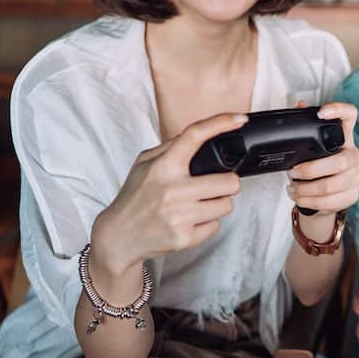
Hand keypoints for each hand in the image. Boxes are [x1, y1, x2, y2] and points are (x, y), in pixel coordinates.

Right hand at [90, 113, 247, 285]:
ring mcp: (179, 216)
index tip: (239, 118)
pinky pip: (215, 226)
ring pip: (226, 205)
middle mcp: (172, 190)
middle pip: (229, 182)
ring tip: (198, 204)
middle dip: (227, 183)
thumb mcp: (143, 164)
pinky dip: (206, 224)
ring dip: (217, 203)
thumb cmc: (134, 197)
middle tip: (214, 185)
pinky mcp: (184, 238)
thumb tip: (199, 136)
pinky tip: (189, 221)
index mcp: (163, 166)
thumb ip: (169, 148)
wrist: (119, 236)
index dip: (221, 123)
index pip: (194, 136)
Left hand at [288, 102, 358, 214]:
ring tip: (292, 189)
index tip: (321, 113)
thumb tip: (299, 105)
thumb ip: (304, 128)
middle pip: (341, 161)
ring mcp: (356, 176)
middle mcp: (354, 155)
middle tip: (293, 172)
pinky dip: (310, 201)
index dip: (339, 111)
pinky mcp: (352, 195)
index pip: (350, 115)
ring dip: (307, 189)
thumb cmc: (316, 167)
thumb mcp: (308, 148)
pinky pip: (330, 201)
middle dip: (312, 169)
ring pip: (332, 185)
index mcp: (344, 136)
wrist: (324, 197)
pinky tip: (299, 198)